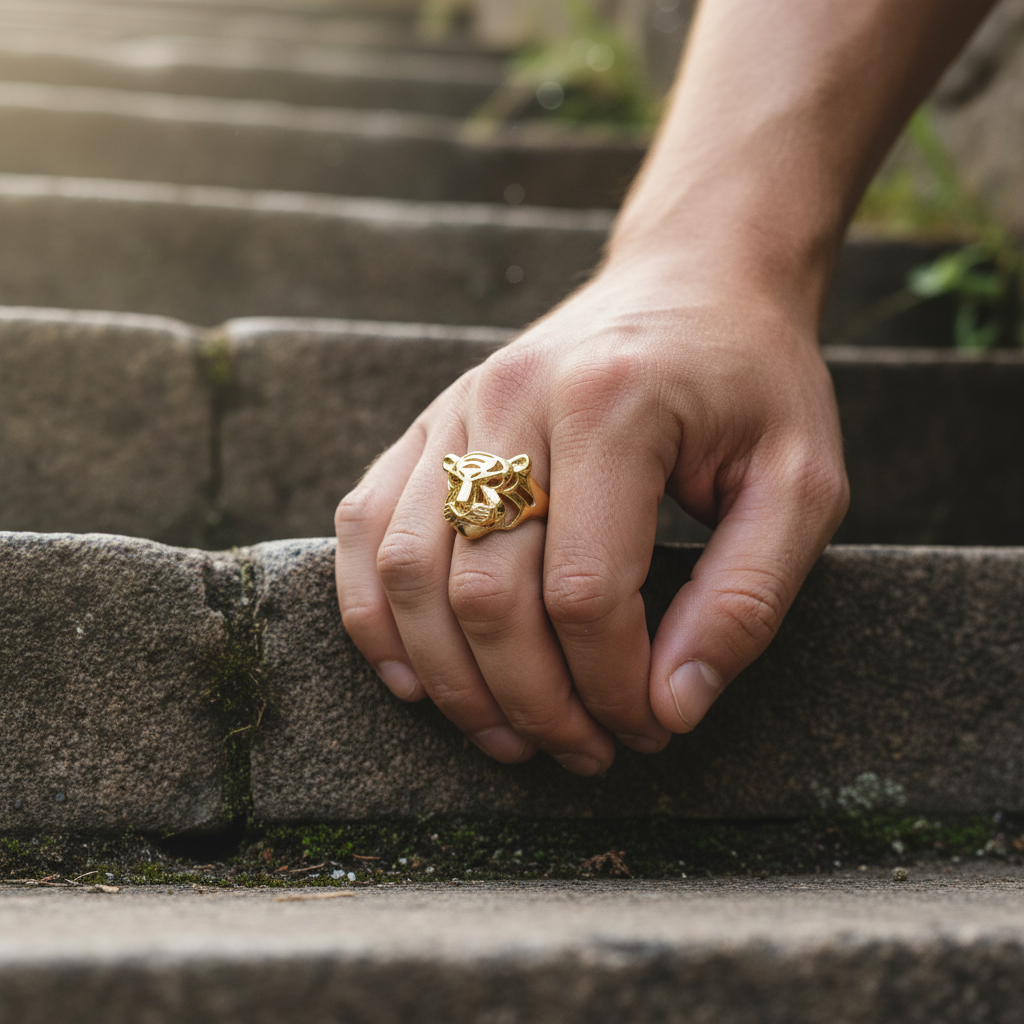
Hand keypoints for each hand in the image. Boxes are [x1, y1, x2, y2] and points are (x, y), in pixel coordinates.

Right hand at [334, 261, 848, 773]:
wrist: (692, 279)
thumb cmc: (754, 383)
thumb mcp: (801, 483)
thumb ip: (747, 598)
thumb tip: (672, 707)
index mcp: (613, 405)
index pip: (586, 593)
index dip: (612, 687)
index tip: (650, 727)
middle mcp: (513, 400)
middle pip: (484, 594)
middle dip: (533, 702)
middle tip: (584, 751)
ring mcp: (456, 408)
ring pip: (411, 574)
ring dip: (452, 681)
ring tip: (509, 737)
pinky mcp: (429, 425)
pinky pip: (366, 529)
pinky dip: (376, 616)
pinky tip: (416, 677)